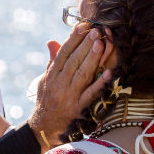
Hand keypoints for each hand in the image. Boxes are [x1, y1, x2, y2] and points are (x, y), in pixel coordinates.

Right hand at [28, 24, 111, 151]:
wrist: (43, 127)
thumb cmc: (46, 101)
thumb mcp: (45, 80)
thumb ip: (52, 61)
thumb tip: (53, 41)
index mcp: (51, 76)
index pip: (62, 54)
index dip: (72, 39)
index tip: (82, 25)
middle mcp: (59, 84)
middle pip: (72, 61)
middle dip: (84, 45)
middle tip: (96, 30)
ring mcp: (69, 96)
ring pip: (81, 74)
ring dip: (91, 58)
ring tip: (101, 43)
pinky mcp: (78, 108)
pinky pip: (90, 94)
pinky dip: (100, 83)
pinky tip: (110, 73)